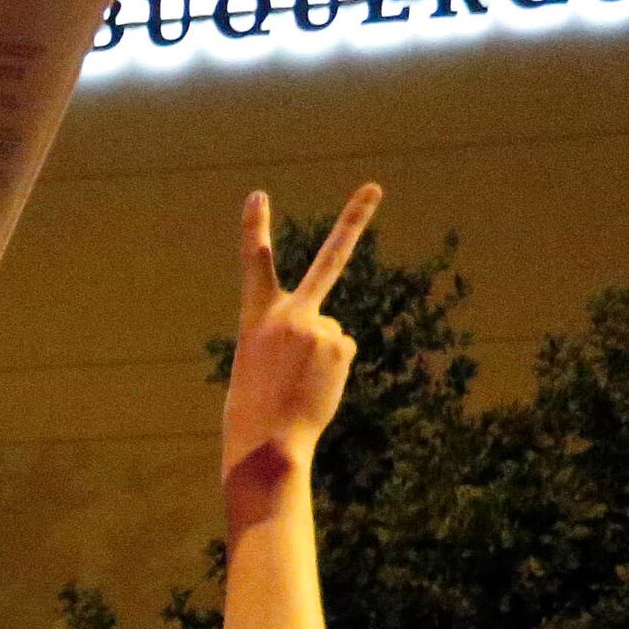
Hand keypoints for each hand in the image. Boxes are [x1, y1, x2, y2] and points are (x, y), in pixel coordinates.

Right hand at [222, 183, 379, 488]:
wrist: (267, 441)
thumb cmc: (255, 409)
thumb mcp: (259, 364)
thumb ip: (289, 337)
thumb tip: (333, 335)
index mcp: (255, 319)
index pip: (254, 265)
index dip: (256, 228)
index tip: (258, 196)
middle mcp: (288, 314)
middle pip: (329, 261)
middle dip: (354, 221)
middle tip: (374, 187)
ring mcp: (318, 327)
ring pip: (330, 332)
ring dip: (320, 357)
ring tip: (299, 384)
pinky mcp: (340, 344)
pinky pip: (341, 350)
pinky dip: (332, 370)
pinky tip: (315, 387)